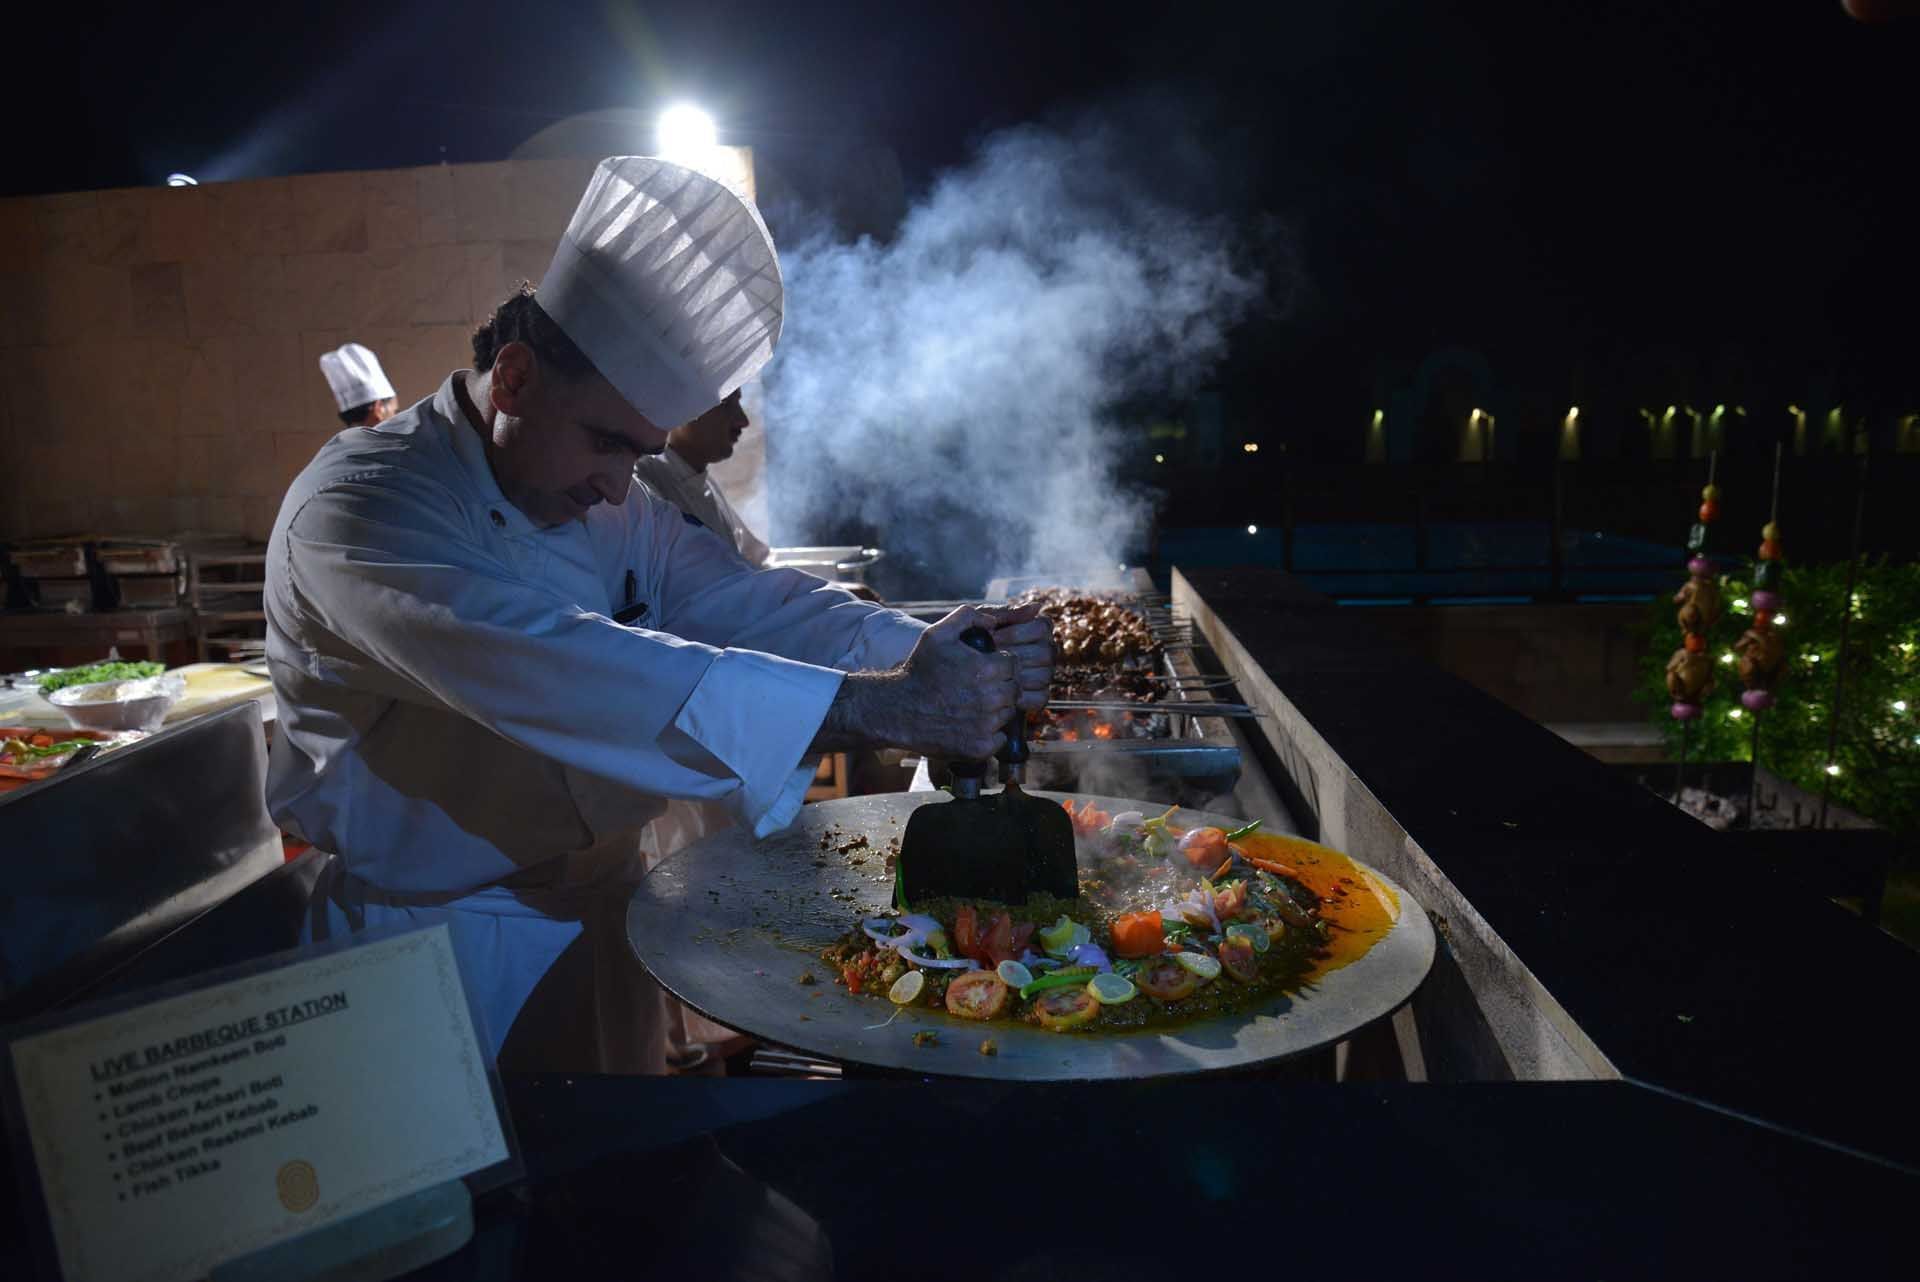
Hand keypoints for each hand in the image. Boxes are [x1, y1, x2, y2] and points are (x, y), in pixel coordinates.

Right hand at [812, 607, 1017, 758]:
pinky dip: (989, 733)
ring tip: (970, 705)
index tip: (983, 670)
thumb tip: (993, 621)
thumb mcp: (937, 634)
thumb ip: (968, 617)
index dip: (999, 665)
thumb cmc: (918, 670)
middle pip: (1014, 689)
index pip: (1013, 664)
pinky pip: (999, 738)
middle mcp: (990, 697)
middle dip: (1000, 686)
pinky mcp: (980, 747)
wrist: (897, 710)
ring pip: (1008, 713)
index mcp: (986, 669)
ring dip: (996, 709)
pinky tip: (969, 724)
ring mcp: (986, 724)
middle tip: (976, 689)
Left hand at [972, 599, 1053, 712]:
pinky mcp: (1038, 697)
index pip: (1042, 627)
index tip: (993, 638)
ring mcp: (1044, 675)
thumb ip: (1006, 613)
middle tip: (990, 660)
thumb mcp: (982, 623)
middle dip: (1015, 656)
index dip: (1017, 633)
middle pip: (1046, 653)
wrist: (956, 670)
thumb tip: (1037, 606)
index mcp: (1037, 630)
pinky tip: (1000, 693)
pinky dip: (1022, 698)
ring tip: (992, 677)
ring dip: (1017, 677)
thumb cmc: (970, 641)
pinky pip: (1040, 698)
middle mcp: (1045, 651)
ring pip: (1044, 676)